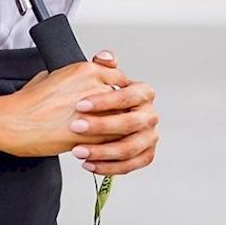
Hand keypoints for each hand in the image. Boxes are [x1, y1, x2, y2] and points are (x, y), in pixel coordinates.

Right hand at [0, 58, 119, 157]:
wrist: (13, 121)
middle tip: (118, 119)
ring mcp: (93, 111)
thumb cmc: (27, 102)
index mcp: (86, 70)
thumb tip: (84, 84)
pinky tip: (102, 148)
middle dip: (121, 112)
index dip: (119, 92)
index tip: (117, 99)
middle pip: (124, 100)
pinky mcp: (89, 134)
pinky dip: (110, 146)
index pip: (119, 78)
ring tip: (110, 136)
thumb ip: (76, 78)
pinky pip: (111, 141)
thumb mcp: (52, 75)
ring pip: (122, 122)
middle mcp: (93, 87)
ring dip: (119, 130)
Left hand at [68, 48, 158, 176]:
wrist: (92, 121)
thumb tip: (104, 57)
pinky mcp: (145, 155)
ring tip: (77, 150)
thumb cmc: (94, 100)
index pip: (130, 95)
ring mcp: (150, 137)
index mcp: (144, 93)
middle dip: (102, 126)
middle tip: (75, 127)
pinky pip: (129, 165)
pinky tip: (88, 164)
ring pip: (129, 148)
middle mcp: (150, 115)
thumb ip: (102, 67)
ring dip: (102, 151)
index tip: (80, 105)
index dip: (106, 101)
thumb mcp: (96, 79)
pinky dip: (108, 167)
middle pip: (131, 123)